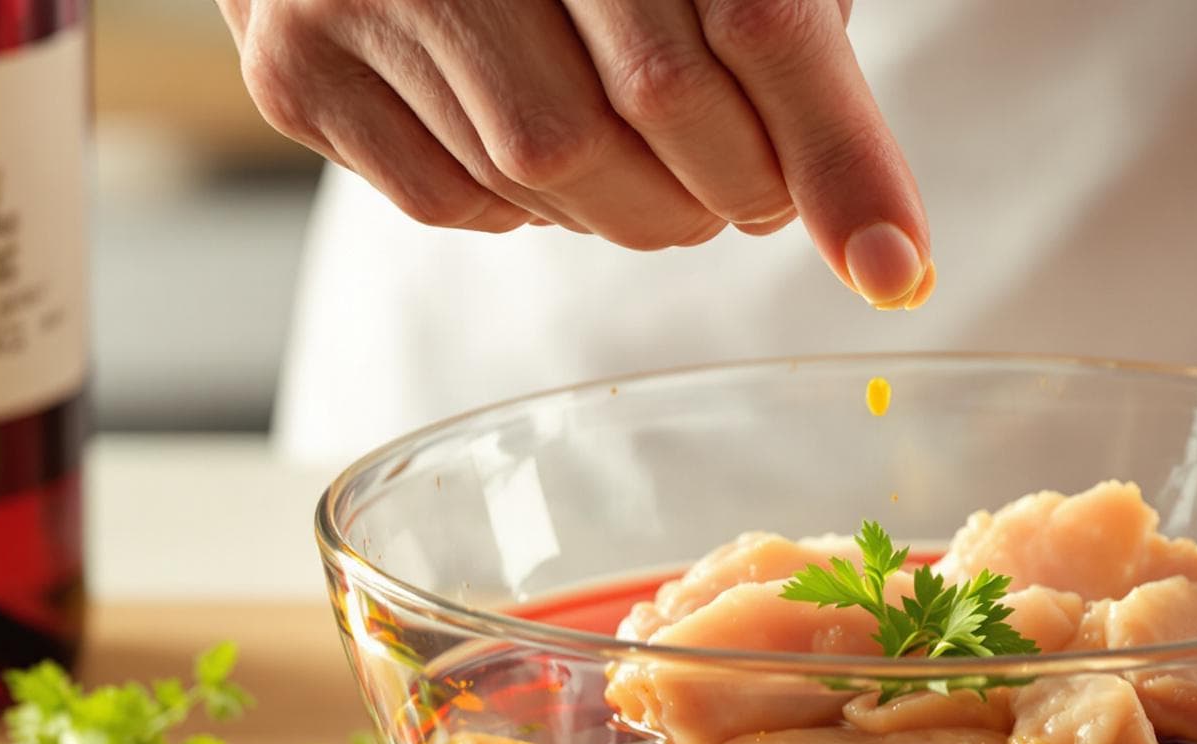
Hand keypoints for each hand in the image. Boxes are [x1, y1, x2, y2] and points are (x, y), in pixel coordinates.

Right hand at [216, 0, 934, 304]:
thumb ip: (776, 19)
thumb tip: (873, 228)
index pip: (757, 19)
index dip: (836, 152)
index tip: (897, 264)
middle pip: (652, 111)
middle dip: (735, 186)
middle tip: (758, 197)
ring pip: (550, 173)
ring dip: (635, 206)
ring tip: (654, 170)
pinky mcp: (299, 67)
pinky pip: (455, 200)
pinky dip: (525, 205)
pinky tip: (534, 144)